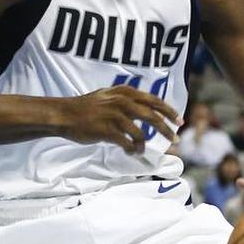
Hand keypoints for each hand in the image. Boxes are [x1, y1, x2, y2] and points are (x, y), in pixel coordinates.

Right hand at [60, 86, 181, 152]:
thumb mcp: (108, 95)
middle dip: (167, 129)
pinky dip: (133, 149)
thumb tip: (146, 107)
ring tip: (142, 151)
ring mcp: (114, 116)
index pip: (153, 100)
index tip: (179, 121)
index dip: (169, 111)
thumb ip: (127, 99)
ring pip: (140, 132)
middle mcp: (121, 101)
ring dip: (145, 144)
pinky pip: (127, 142)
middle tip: (176, 139)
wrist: (63, 114)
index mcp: (124, 92)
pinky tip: (131, 152)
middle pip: (152, 115)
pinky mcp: (106, 130)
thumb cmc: (86, 107)